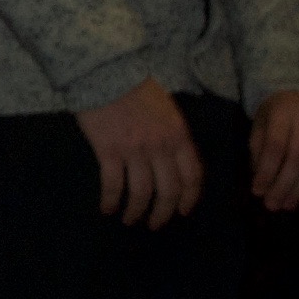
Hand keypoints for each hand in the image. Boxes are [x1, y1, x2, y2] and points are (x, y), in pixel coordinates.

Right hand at [75, 77, 201, 227]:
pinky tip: (106, 208)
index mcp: (179, 137)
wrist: (105, 74)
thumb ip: (173, 137)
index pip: (192, 176)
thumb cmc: (136, 89)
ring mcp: (134, 151)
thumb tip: (171, 162)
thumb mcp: (167, 111)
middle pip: (169, 191)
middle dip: (163, 213)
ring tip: (129, 220)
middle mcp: (160, 148)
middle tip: (154, 224)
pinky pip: (112, 184)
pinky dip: (110, 200)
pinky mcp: (108, 151)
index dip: (189, 199)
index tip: (183, 212)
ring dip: (136, 211)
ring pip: (141, 192)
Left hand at [251, 89, 298, 210]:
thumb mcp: (261, 124)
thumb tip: (262, 183)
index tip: (257, 192)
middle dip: (285, 186)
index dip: (267, 172)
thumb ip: (260, 150)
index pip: (276, 147)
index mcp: (284, 112)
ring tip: (290, 203)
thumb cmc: (278, 113)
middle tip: (274, 205)